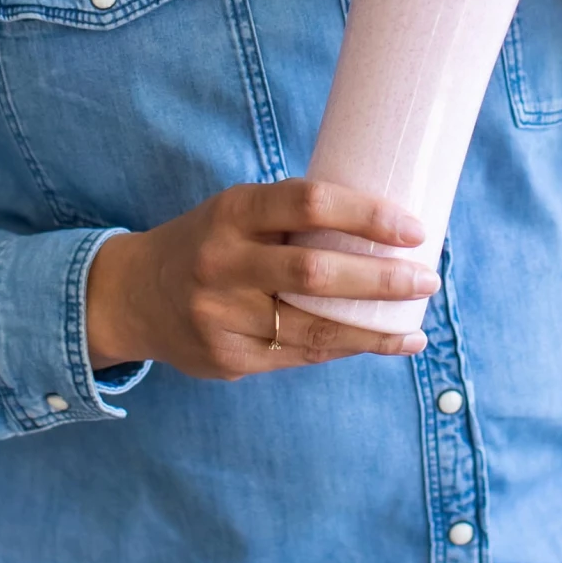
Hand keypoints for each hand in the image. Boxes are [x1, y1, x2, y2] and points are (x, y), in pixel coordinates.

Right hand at [85, 179, 435, 380]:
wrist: (134, 294)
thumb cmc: (211, 240)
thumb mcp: (239, 211)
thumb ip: (294, 218)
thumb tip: (384, 223)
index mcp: (233, 211)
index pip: (308, 203)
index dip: (366, 214)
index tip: (413, 227)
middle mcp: (224, 262)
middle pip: (315, 272)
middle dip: (380, 279)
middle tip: (427, 277)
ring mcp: (222, 316)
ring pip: (313, 327)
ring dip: (374, 328)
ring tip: (417, 321)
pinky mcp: (227, 359)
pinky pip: (299, 356)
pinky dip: (348, 350)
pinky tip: (386, 345)